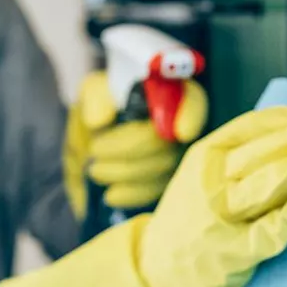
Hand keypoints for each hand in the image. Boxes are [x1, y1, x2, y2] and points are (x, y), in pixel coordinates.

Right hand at [0, 104, 286, 286]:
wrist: (150, 273)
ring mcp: (221, 217)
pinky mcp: (231, 253)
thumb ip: (254, 158)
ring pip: (269, 181)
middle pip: (273, 148)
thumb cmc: (193, 223)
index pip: (264, 125)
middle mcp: (214, 179)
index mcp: (210, 153)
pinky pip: (269, 231)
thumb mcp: (213, 176)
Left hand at [63, 71, 207, 220]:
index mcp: (171, 92)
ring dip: (124, 174)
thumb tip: (98, 122)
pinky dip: (132, 195)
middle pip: (169, 143)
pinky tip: (110, 195)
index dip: (191, 116)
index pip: (193, 101)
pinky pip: (158, 193)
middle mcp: (183, 124)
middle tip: (94, 150)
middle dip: (129, 150)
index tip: (182, 133)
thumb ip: (97, 99)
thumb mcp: (95, 91)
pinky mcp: (168, 181)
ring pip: (163, 171)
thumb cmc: (105, 105)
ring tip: (95, 169)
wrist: (101, 134)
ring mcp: (179, 156)